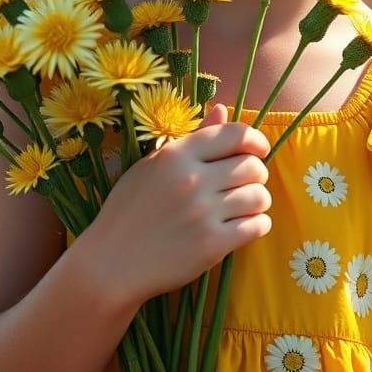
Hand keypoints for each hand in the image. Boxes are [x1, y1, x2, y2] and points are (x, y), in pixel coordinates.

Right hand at [81, 104, 272, 306]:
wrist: (111, 262)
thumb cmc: (130, 209)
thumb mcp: (153, 165)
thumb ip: (192, 137)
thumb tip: (222, 109)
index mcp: (176, 154)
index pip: (235, 134)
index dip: (255, 140)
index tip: (258, 150)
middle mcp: (192, 179)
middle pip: (252, 165)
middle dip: (257, 172)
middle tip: (248, 182)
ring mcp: (203, 213)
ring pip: (258, 196)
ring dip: (259, 200)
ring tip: (247, 205)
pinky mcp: (212, 245)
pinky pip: (257, 226)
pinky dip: (259, 224)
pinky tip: (246, 226)